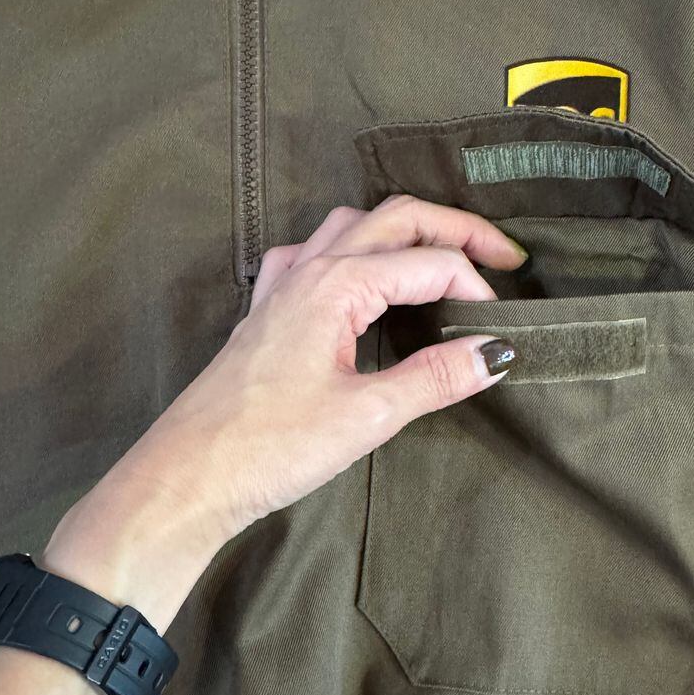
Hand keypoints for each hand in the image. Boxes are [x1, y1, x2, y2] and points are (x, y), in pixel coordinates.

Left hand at [39, 195, 525, 628]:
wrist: (189, 476)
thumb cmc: (270, 446)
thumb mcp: (367, 415)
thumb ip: (436, 378)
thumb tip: (497, 353)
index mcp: (338, 285)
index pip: (428, 262)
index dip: (475, 285)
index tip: (501, 326)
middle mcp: (310, 269)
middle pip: (395, 218)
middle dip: (456, 228)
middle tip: (504, 254)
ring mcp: (283, 285)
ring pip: (354, 225)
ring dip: (404, 230)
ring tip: (441, 255)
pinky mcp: (268, 311)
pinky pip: (314, 253)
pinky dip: (352, 249)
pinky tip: (358, 276)